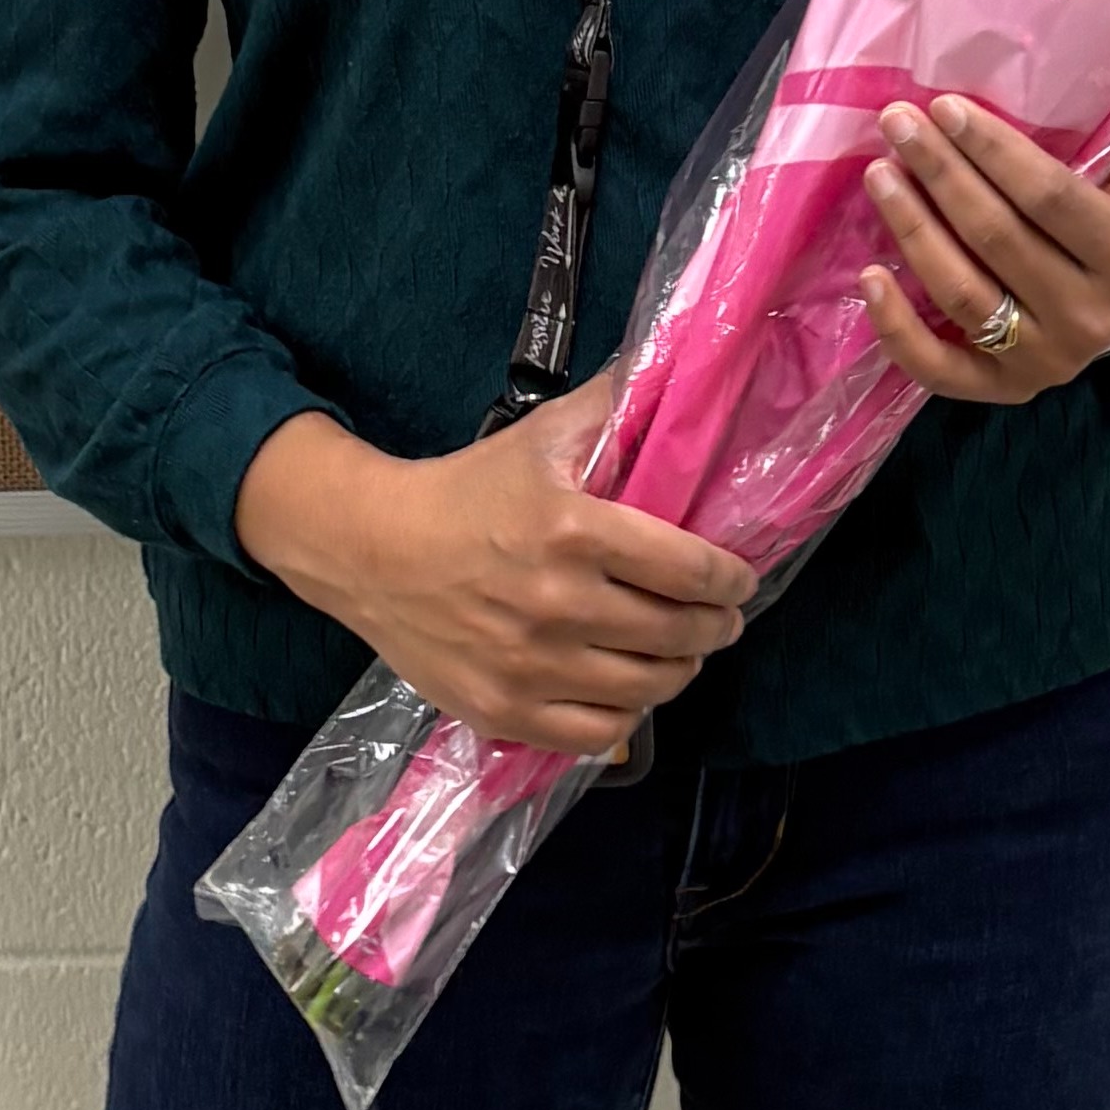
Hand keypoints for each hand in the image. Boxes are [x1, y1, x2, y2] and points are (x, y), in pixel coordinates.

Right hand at [234, 369, 754, 757]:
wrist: (372, 552)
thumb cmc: (467, 492)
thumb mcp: (539, 438)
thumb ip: (613, 407)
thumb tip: (678, 375)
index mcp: (573, 531)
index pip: (690, 570)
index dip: (730, 580)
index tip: (737, 580)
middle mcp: (557, 605)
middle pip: (677, 635)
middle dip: (714, 627)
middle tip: (718, 619)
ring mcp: (530, 667)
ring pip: (647, 689)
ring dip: (678, 671)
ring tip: (678, 654)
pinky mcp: (505, 711)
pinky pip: (598, 734)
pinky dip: (626, 717)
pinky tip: (626, 691)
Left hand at [859, 86, 1109, 405]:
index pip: (1049, 198)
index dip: (993, 151)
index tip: (944, 106)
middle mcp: (1088, 317)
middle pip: (996, 236)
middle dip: (940, 173)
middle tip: (897, 124)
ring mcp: (1043, 360)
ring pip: (961, 291)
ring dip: (912, 228)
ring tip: (880, 174)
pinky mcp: (1001, 390)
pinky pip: (938, 368)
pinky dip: (897, 327)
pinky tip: (869, 276)